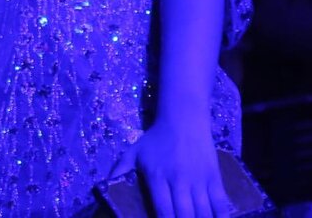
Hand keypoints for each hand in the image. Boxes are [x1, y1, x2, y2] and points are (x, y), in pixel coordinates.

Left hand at [110, 118, 231, 217]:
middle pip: (184, 216)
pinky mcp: (214, 178)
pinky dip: (221, 217)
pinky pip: (221, 205)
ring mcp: (198, 180)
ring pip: (203, 213)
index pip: (162, 210)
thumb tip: (106, 183)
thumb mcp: (136, 151)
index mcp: (157, 176)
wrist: (183, 119)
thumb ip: (122, 168)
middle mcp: (178, 180)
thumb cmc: (157, 138)